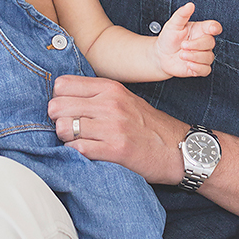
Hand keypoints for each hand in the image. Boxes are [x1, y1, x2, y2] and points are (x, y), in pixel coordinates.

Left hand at [48, 75, 185, 185]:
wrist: (181, 149)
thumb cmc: (149, 126)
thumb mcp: (125, 99)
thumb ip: (97, 95)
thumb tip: (61, 99)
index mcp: (110, 88)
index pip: (62, 84)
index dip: (59, 99)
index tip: (67, 110)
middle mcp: (110, 104)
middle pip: (57, 106)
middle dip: (57, 120)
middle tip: (69, 129)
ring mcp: (112, 127)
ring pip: (63, 128)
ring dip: (66, 139)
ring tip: (78, 142)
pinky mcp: (116, 150)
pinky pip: (77, 149)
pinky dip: (76, 154)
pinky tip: (87, 153)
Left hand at [155, 2, 221, 77]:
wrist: (161, 55)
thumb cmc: (168, 38)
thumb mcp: (173, 25)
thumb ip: (182, 14)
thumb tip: (190, 5)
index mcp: (200, 30)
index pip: (213, 27)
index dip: (215, 28)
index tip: (212, 29)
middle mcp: (203, 42)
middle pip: (210, 43)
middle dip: (195, 45)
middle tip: (183, 45)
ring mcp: (203, 55)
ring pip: (208, 57)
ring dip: (194, 57)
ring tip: (181, 55)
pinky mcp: (200, 67)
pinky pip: (206, 69)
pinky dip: (197, 67)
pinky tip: (188, 64)